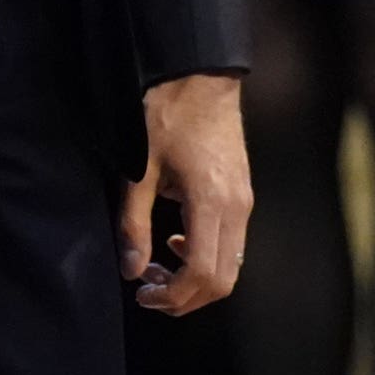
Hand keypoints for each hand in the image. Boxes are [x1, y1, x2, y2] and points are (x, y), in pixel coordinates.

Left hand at [121, 72, 250, 313]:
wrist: (199, 76)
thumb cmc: (167, 114)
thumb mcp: (138, 169)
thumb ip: (133, 223)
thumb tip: (130, 270)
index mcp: (211, 202)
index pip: (202, 274)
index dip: (173, 296)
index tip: (142, 294)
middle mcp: (237, 208)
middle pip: (223, 280)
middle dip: (185, 298)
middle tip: (148, 291)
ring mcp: (244, 201)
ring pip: (230, 266)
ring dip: (195, 280)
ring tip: (156, 270)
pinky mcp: (242, 194)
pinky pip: (231, 244)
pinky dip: (206, 258)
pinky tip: (175, 241)